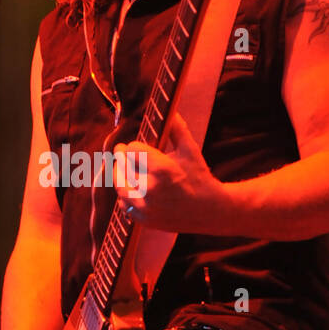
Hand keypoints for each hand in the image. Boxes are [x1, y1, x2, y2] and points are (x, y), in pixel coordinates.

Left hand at [114, 112, 227, 232]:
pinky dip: (125, 195)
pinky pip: (124, 204)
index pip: (132, 149)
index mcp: (162, 168)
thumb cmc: (199, 176)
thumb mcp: (190, 150)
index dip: (132, 145)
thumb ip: (177, 129)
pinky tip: (130, 187)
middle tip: (120, 151)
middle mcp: (151, 188)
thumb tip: (170, 110)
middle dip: (121, 156)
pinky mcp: (144, 219)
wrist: (209, 210)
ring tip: (121, 167)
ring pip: (120, 185)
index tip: (132, 145)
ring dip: (119, 174)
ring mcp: (146, 206)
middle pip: (123, 165)